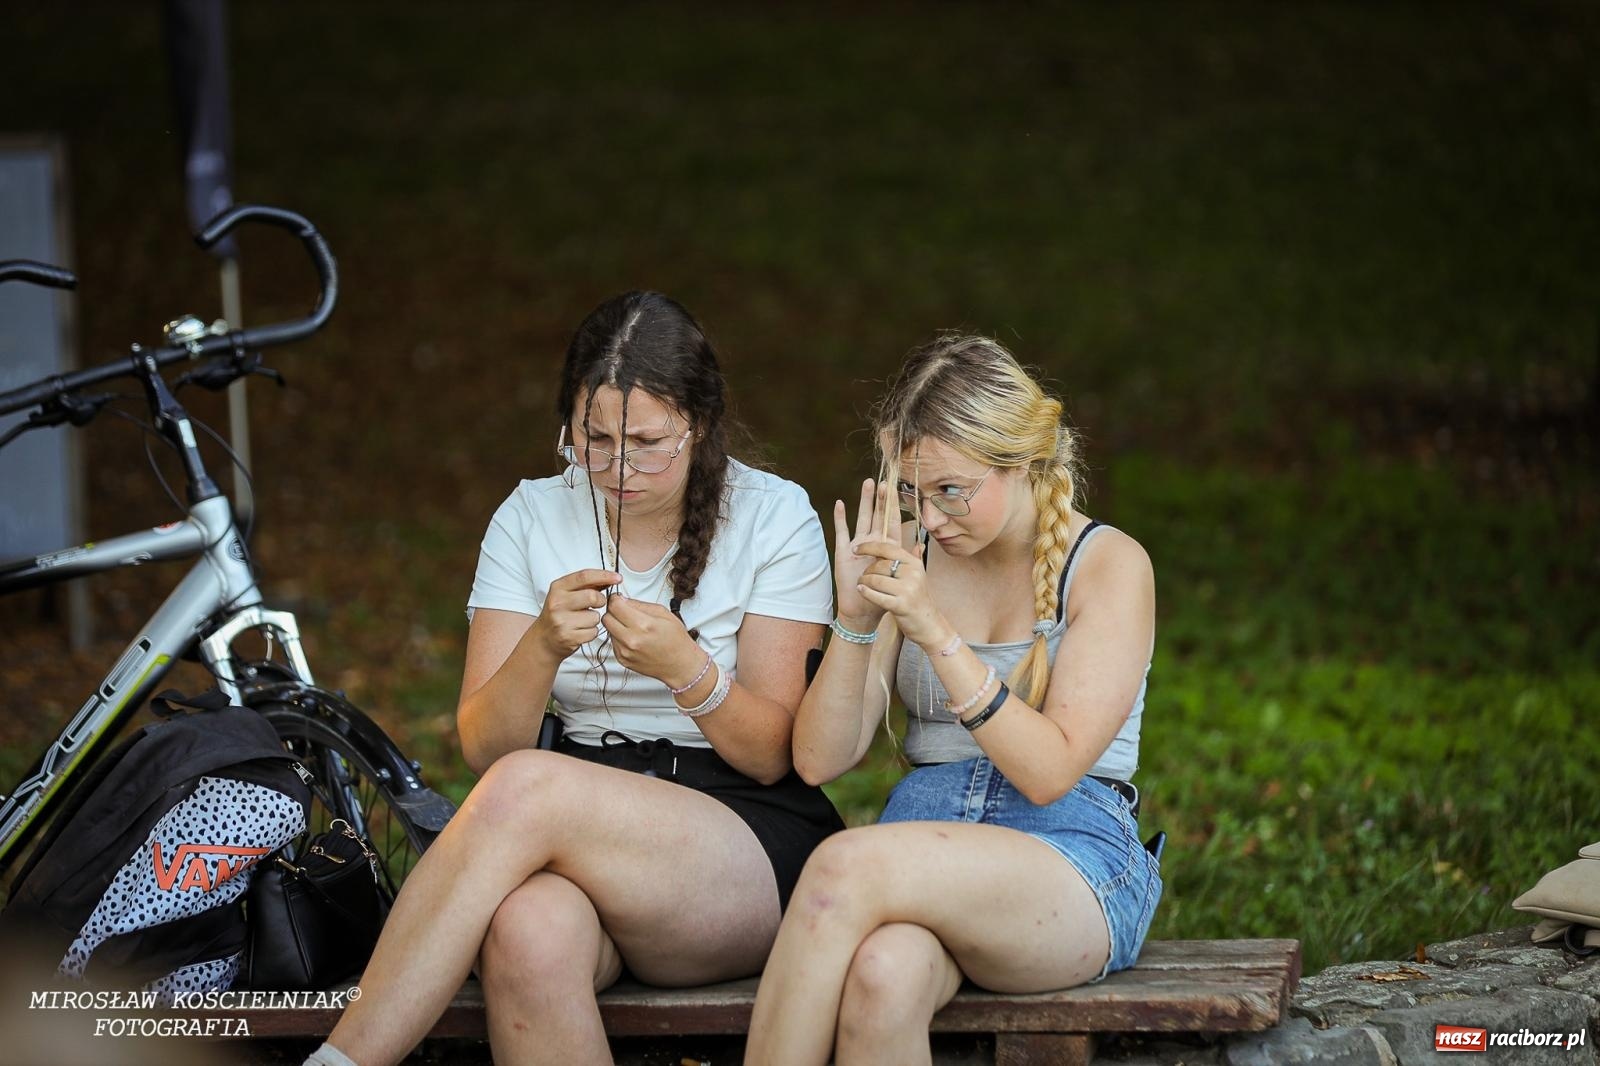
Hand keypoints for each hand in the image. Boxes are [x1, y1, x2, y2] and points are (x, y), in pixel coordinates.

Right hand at [530, 569, 621, 659]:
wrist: (544, 639)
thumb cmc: (559, 614)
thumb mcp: (567, 594)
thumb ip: (587, 585)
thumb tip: (610, 578)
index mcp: (558, 588)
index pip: (584, 576)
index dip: (604, 576)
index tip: (617, 578)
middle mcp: (557, 603)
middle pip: (592, 596)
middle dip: (600, 601)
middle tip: (596, 604)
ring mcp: (561, 621)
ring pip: (595, 617)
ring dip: (594, 619)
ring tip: (583, 620)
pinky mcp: (567, 637)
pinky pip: (593, 632)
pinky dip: (591, 632)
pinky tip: (581, 631)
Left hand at [601, 594, 702, 685]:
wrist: (680, 664)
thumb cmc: (676, 640)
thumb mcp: (663, 613)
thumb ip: (640, 605)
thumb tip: (623, 600)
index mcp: (643, 625)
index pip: (615, 606)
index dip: (616, 599)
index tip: (619, 599)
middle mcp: (632, 640)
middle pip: (606, 618)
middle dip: (613, 611)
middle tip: (623, 611)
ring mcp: (625, 651)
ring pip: (607, 630)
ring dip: (616, 625)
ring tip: (631, 626)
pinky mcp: (623, 659)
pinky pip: (612, 642)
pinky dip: (619, 637)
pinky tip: (633, 637)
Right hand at [831, 479, 901, 629]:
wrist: (862, 611)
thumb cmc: (881, 595)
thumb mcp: (897, 575)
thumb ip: (906, 558)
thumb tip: (921, 545)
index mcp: (887, 546)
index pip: (892, 521)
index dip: (894, 505)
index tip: (897, 488)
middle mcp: (873, 542)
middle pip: (878, 515)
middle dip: (881, 498)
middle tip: (884, 480)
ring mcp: (858, 545)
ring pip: (862, 517)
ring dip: (864, 501)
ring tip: (867, 483)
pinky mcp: (843, 551)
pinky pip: (842, 531)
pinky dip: (841, 518)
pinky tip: (840, 504)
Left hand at [855, 537, 948, 648]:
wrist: (927, 622)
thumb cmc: (918, 598)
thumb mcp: (918, 575)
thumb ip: (912, 559)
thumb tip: (917, 544)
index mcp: (914, 563)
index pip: (888, 548)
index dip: (869, 547)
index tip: (856, 549)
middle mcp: (912, 574)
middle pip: (880, 565)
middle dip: (867, 570)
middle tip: (863, 575)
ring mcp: (907, 589)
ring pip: (876, 579)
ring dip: (864, 581)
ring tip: (862, 583)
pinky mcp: (901, 605)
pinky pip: (876, 595)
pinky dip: (866, 592)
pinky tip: (861, 590)